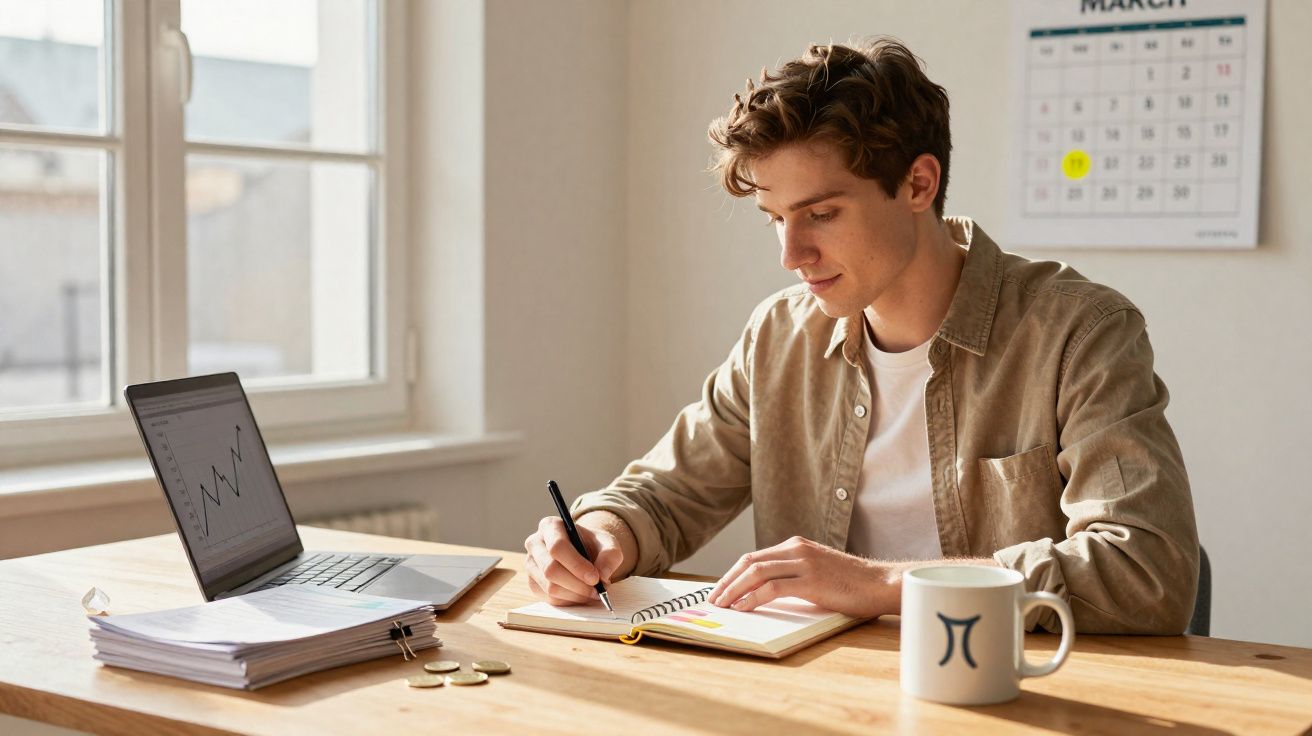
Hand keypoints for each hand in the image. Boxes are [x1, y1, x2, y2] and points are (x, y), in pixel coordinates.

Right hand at [523, 516, 625, 605]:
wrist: (584, 552)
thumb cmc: (593, 545)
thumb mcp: (608, 543)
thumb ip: (610, 555)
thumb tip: (603, 576)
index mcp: (550, 526)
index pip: (557, 547)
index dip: (576, 565)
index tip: (595, 578)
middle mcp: (535, 543)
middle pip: (551, 569)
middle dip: (577, 584)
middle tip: (597, 590)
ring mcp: (530, 564)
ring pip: (550, 587)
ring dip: (575, 595)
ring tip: (592, 592)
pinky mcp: (532, 582)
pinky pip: (549, 599)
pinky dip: (569, 600)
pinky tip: (581, 594)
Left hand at [707, 536, 898, 618]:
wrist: (880, 583)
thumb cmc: (851, 584)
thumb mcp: (817, 572)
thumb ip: (793, 576)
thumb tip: (764, 594)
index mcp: (796, 545)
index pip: (754, 557)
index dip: (733, 574)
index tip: (720, 589)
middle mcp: (796, 549)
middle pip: (749, 562)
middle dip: (727, 581)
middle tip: (713, 598)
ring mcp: (803, 563)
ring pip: (756, 572)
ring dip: (734, 589)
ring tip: (722, 604)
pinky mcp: (811, 580)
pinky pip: (772, 588)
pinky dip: (753, 597)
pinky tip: (743, 608)